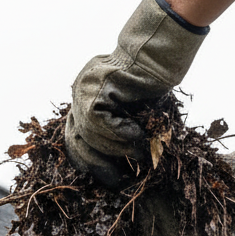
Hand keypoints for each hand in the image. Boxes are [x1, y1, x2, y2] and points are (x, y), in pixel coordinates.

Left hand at [65, 0, 207, 186]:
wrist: (159, 54)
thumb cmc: (150, 85)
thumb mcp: (129, 114)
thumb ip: (117, 133)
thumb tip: (122, 164)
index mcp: (82, 98)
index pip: (75, 137)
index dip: (89, 161)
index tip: (108, 179)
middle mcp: (78, 91)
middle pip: (78, 139)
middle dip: (98, 163)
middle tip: (117, 181)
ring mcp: (84, 87)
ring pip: (91, 133)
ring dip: (117, 147)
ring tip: (138, 152)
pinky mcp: (96, 86)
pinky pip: (100, 122)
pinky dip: (120, 133)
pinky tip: (137, 135)